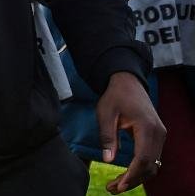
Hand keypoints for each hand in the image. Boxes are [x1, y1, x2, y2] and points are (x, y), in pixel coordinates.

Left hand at [96, 72, 165, 193]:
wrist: (127, 82)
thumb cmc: (115, 96)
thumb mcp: (105, 114)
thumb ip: (107, 137)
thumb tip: (108, 160)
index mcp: (147, 127)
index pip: (143, 158)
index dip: (132, 175)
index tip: (119, 186)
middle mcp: (159, 133)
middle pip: (150, 165)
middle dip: (132, 180)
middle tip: (112, 189)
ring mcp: (160, 135)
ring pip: (153, 164)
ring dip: (137, 177)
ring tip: (115, 186)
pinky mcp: (157, 136)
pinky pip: (152, 157)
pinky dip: (141, 169)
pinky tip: (125, 175)